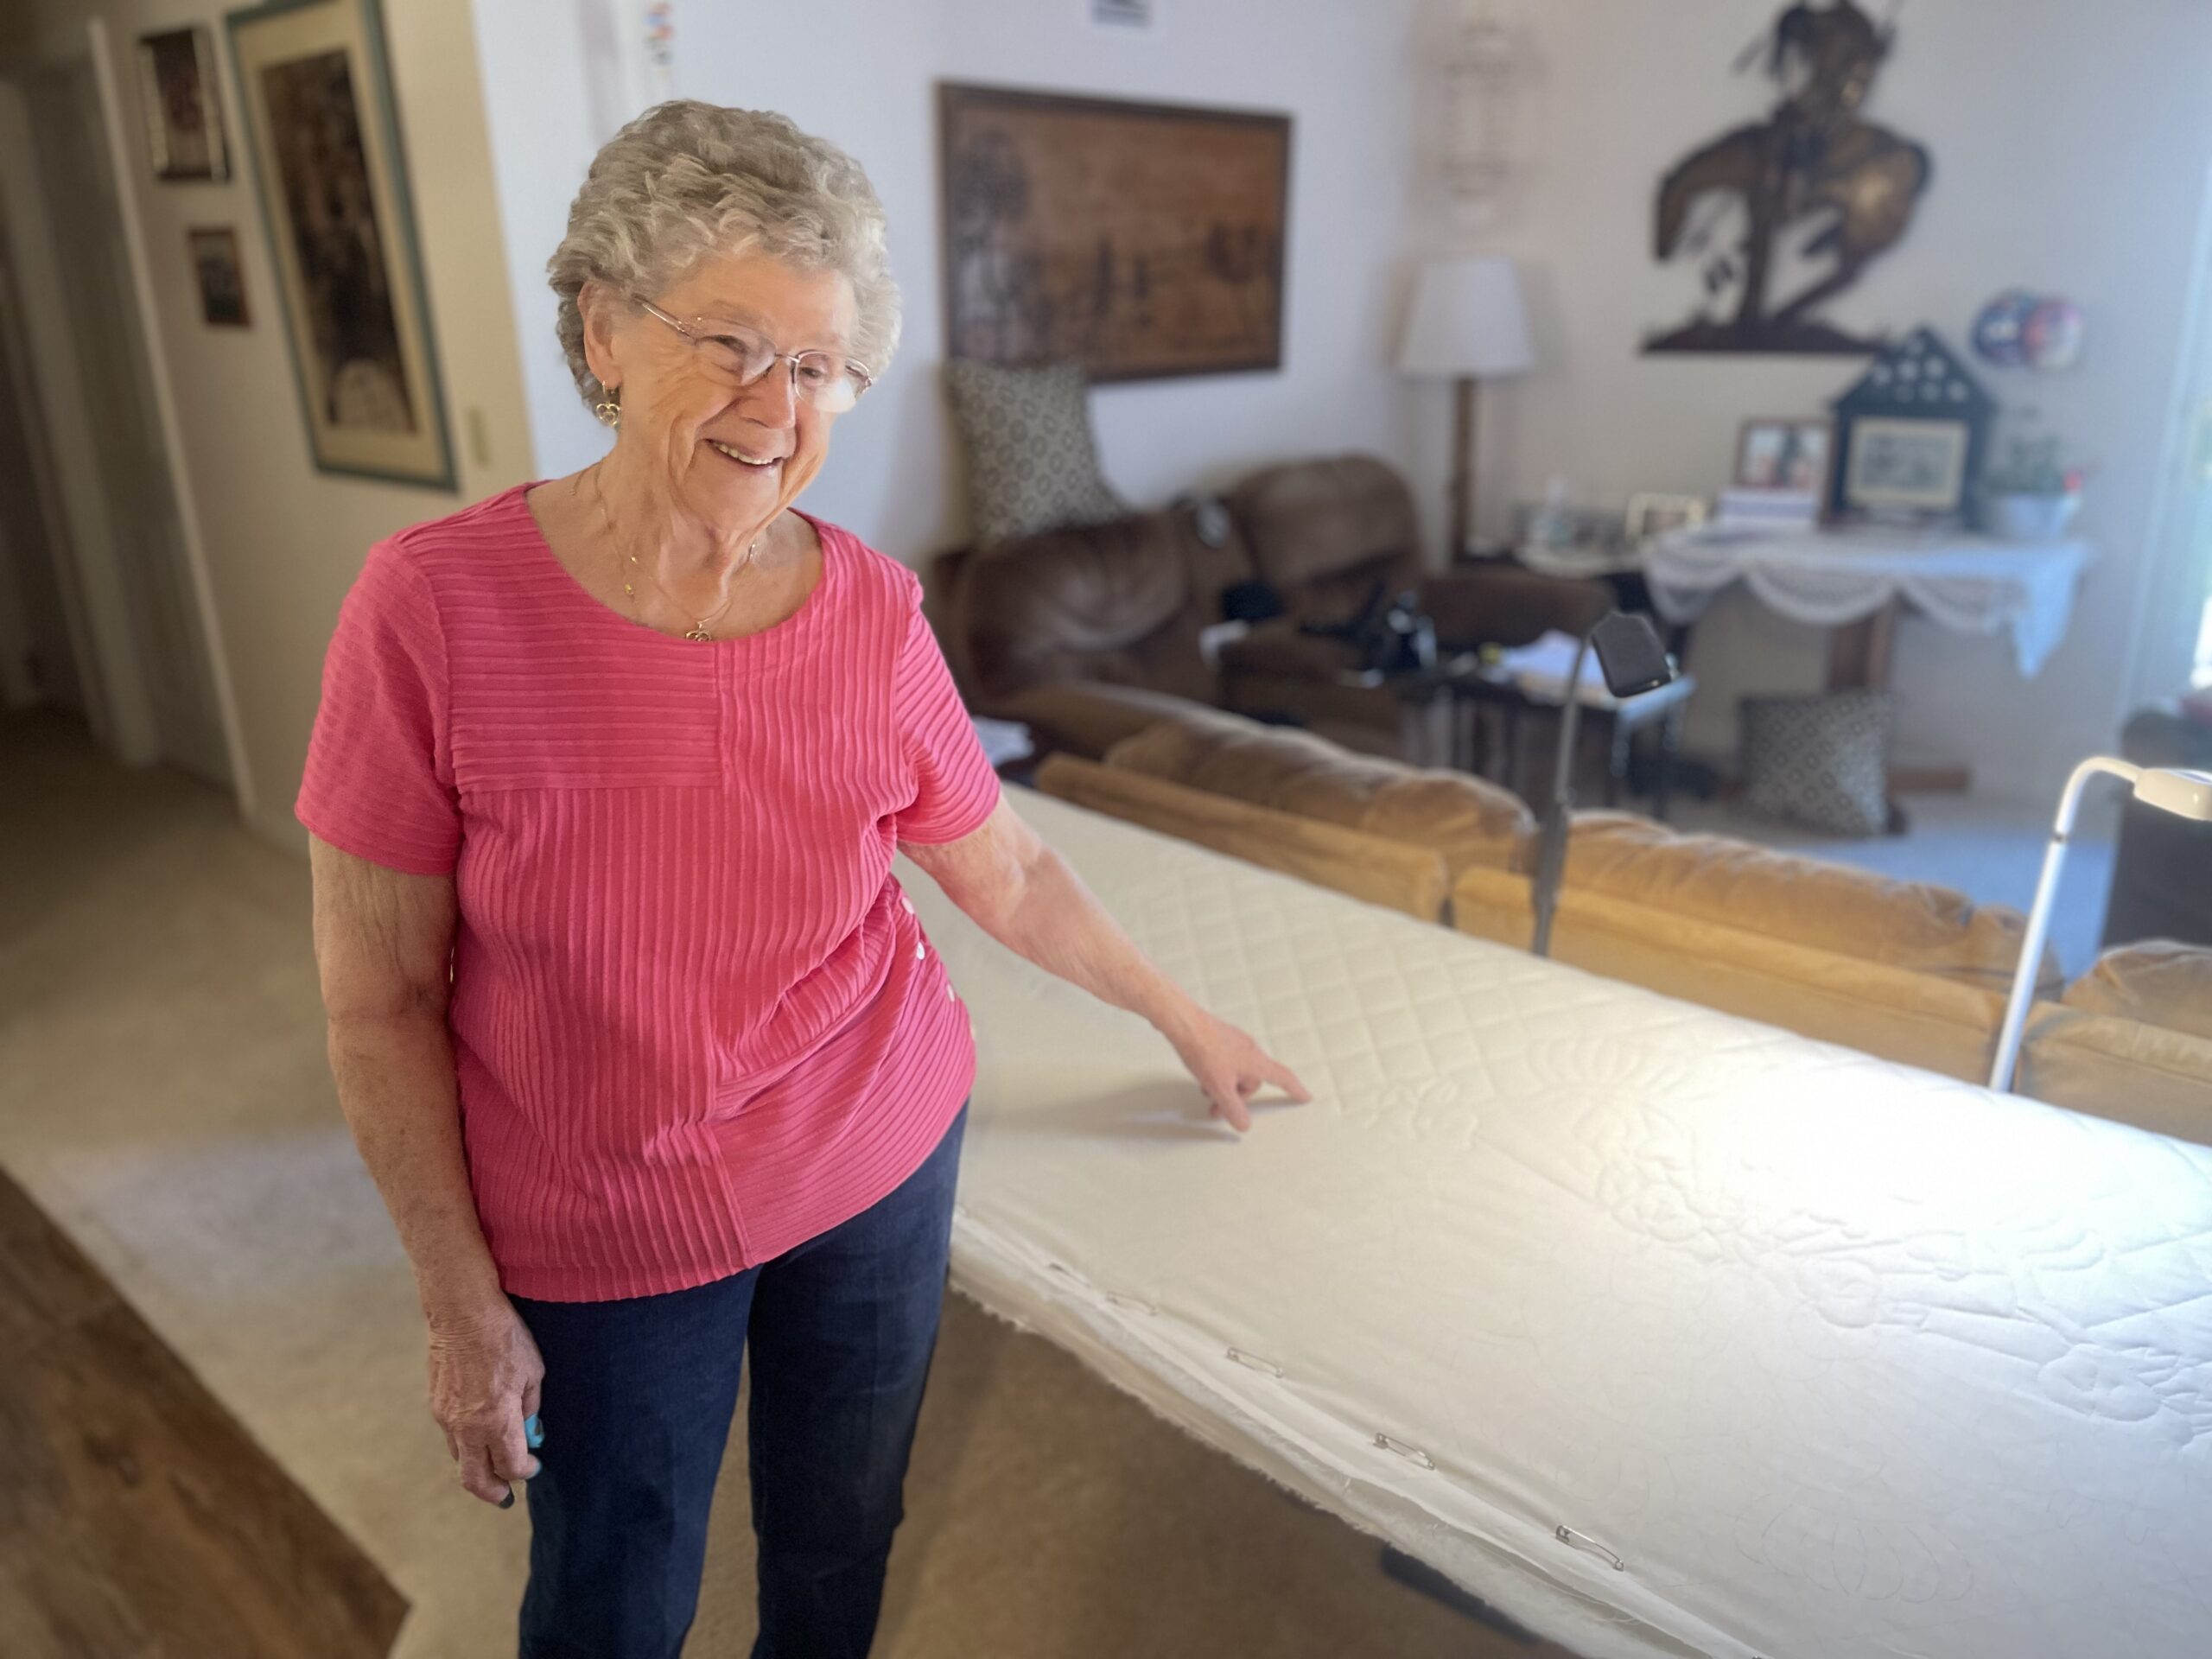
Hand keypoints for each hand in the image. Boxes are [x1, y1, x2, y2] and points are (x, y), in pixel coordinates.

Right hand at [425, 1299, 543, 1506]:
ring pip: (460, 1459)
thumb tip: (531, 1434)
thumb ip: (531, 1409)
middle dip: (493, 1493)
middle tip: (507, 1495)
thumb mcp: (533, 1372)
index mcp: (496, 1421)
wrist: (462, 1312)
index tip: (534, 1466)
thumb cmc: (505, 1337)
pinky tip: (480, 1435)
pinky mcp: (435, 1405)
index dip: (525, 1471)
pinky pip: (450, 1437)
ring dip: (478, 1468)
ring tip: (494, 1466)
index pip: (511, 1466)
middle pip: (475, 1480)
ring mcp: (446, 1418)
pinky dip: (466, 1445)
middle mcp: (467, 1427)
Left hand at [1160, 1004, 1309, 1131]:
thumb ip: (1233, 1109)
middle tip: (1217, 1107)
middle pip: (1253, 1081)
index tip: (1304, 1096)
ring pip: (1237, 1072)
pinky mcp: (1223, 1039)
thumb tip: (1244, 1124)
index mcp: (1256, 1062)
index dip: (1295, 1090)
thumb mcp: (1220, 1088)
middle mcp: (1251, 1050)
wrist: (1184, 1025)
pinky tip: (1203, 1074)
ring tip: (1206, 1089)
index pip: (1283, 1078)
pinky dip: (1218, 1073)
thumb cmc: (1203, 1050)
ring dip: (1224, 1085)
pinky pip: (1227, 1062)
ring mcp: (1237, 1043)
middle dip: (1237, 1097)